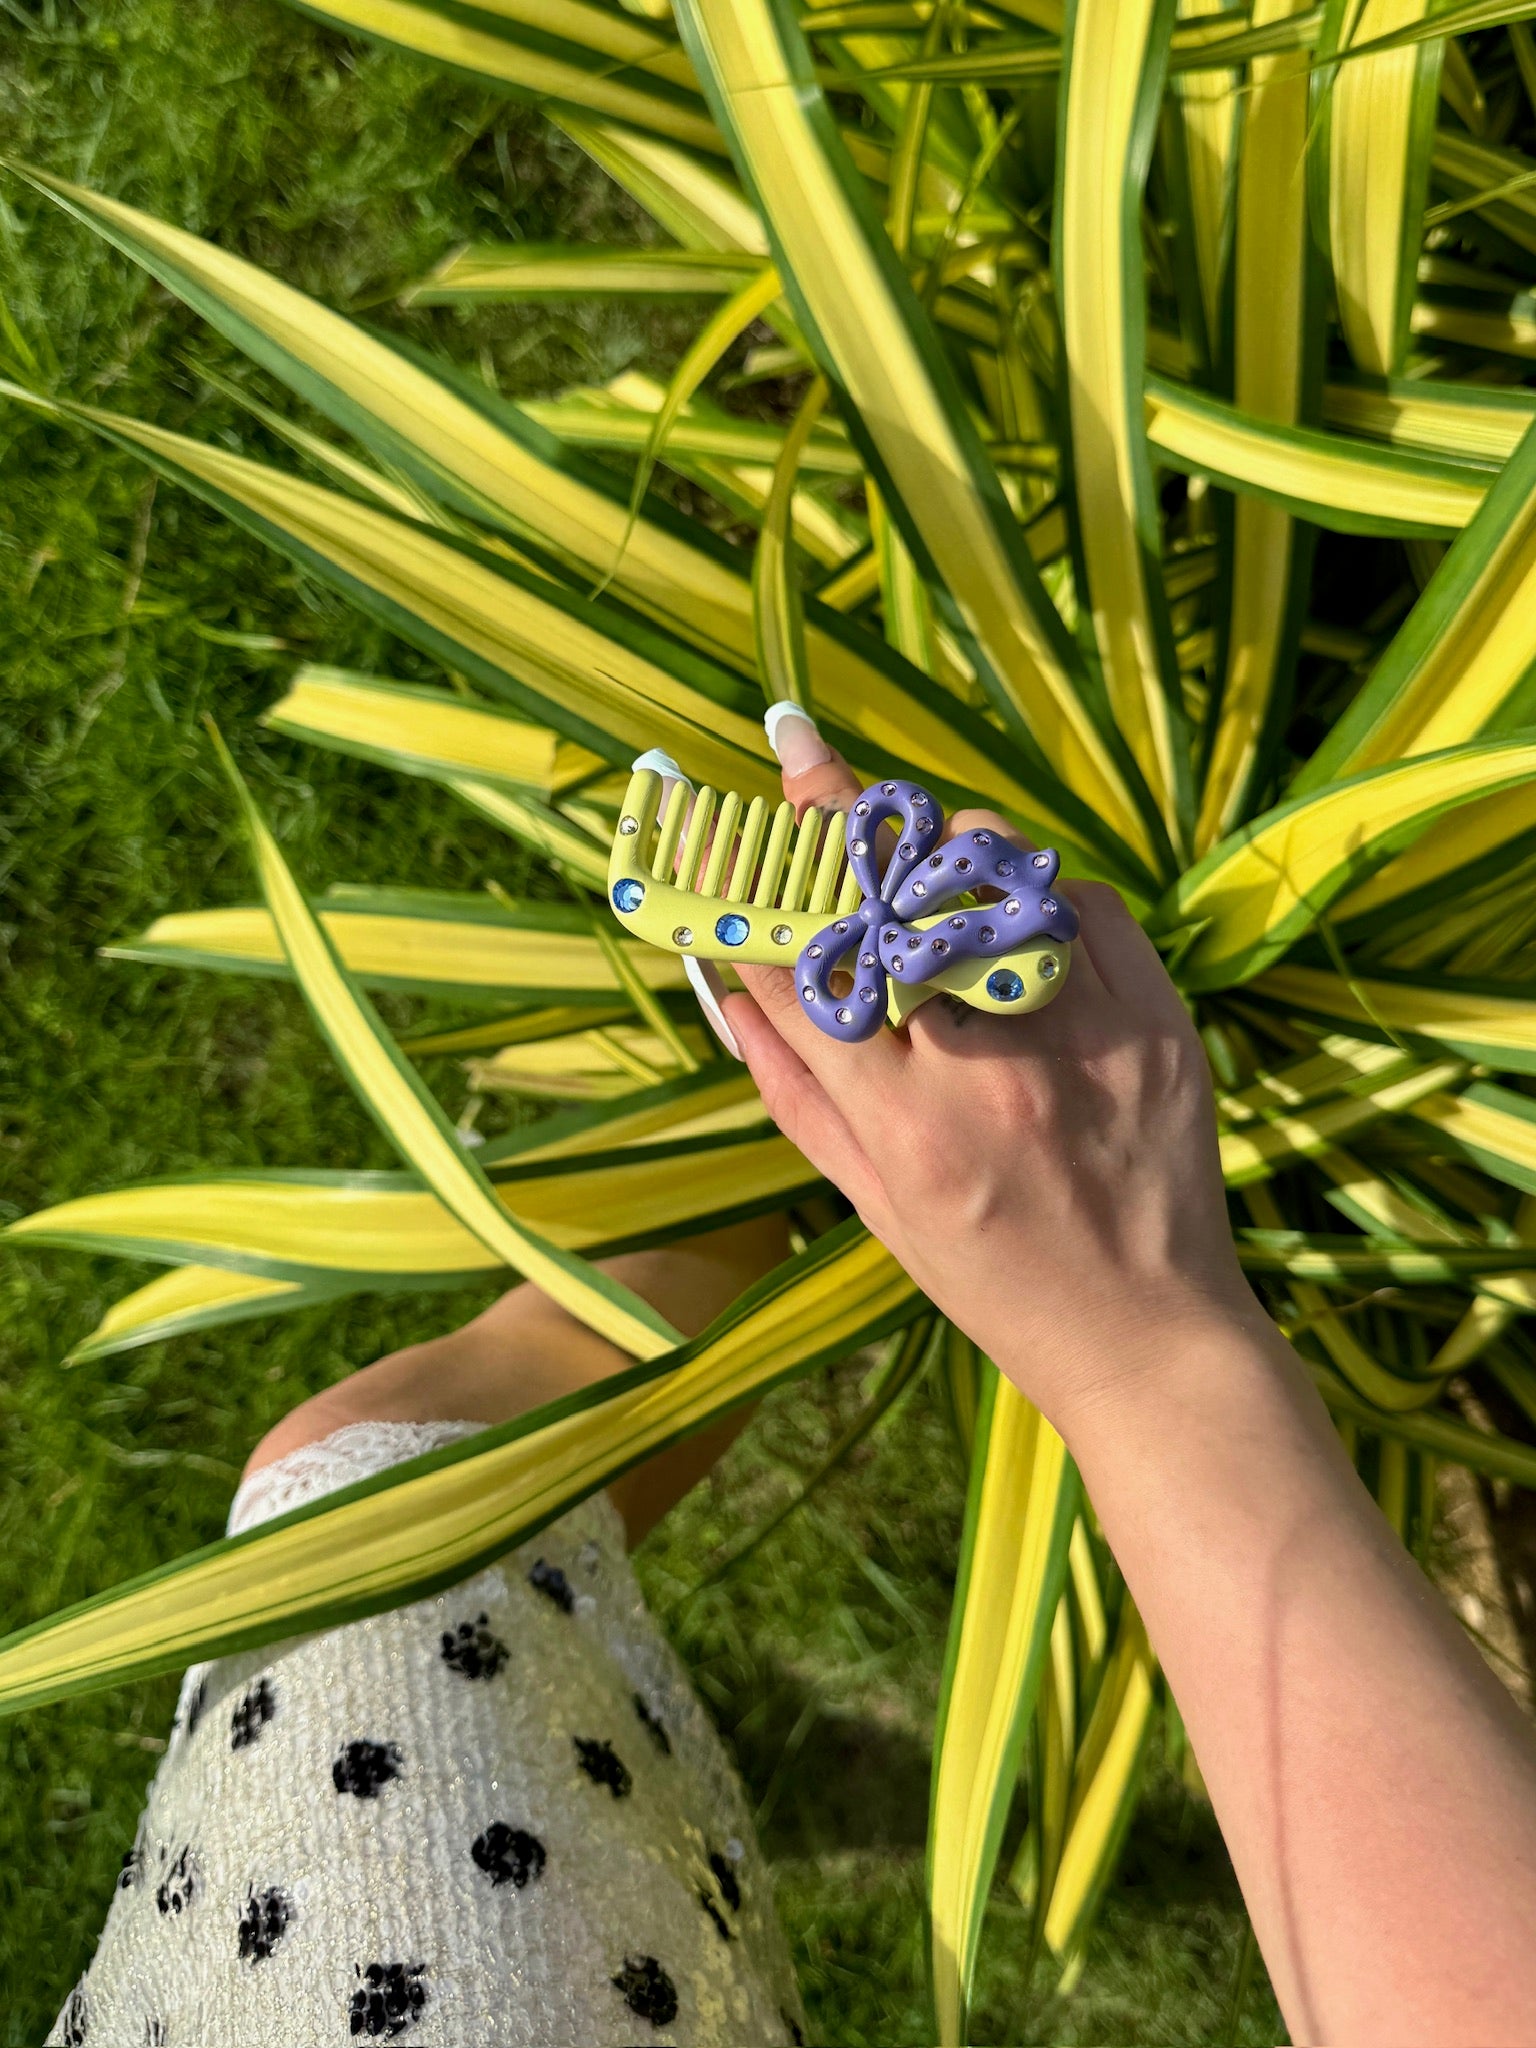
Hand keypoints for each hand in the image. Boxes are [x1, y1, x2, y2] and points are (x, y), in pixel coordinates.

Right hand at [722, 712, 1257, 1430]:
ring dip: (942, 844)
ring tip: (924, 859)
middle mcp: (990, 1072)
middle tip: (806, 762)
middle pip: (893, 892)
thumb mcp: (870, 1205)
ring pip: (995, 871)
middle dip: (837, 815)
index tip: (715, 803)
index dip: (751, 872)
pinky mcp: (1157, 1018)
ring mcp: (1084, 1037)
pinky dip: (1038, 889)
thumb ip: (797, 1092)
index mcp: (905, 1128)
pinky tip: (1017, 918)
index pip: (805, 964)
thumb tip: (730, 986)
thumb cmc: (991, 1281)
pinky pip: (1083, 899)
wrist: (1148, 1336)